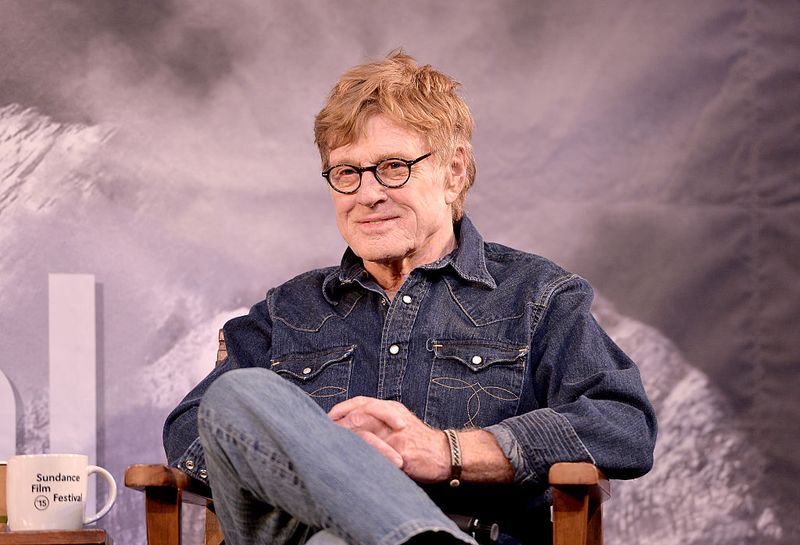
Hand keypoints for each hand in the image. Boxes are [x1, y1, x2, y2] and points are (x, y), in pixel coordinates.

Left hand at [328, 396, 449, 482]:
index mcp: (390, 408)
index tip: (327, 419)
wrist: (446, 453)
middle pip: (358, 416)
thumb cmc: (420, 441)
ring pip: (364, 434)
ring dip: (346, 441)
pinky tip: (349, 462)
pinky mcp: (400, 452)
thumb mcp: (400, 421)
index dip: (340, 410)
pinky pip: (376, 454)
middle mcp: (392, 418)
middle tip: (324, 435)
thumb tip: (351, 424)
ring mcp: (396, 435)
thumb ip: (378, 420)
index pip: (360, 402)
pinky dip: (361, 456)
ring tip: (333, 448)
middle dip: (338, 426)